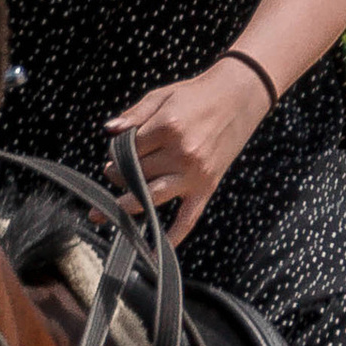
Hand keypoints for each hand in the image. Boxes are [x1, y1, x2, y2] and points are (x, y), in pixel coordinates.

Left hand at [105, 56, 269, 245]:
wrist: (239, 96)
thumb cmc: (198, 94)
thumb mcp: (163, 95)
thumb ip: (134, 114)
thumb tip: (109, 131)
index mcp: (168, 127)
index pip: (128, 149)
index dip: (116, 153)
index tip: (115, 153)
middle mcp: (182, 154)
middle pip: (136, 174)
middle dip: (118, 175)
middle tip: (113, 172)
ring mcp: (194, 174)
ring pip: (151, 197)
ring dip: (127, 205)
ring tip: (106, 211)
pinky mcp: (207, 187)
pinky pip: (188, 218)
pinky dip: (173, 236)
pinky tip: (156, 250)